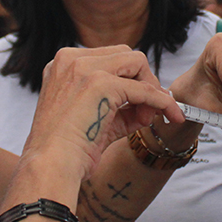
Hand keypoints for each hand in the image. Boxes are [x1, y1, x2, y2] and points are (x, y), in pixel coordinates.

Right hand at [24, 46, 183, 179]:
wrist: (50, 166)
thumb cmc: (67, 150)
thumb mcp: (95, 117)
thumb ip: (122, 106)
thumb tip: (154, 104)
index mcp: (63, 64)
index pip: (110, 58)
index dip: (130, 79)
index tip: (140, 103)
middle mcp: (71, 60)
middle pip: (126, 55)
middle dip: (143, 80)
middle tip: (148, 110)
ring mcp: (85, 69)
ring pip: (138, 63)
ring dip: (152, 89)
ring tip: (149, 118)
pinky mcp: (100, 84)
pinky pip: (144, 89)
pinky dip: (162, 102)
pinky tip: (171, 115)